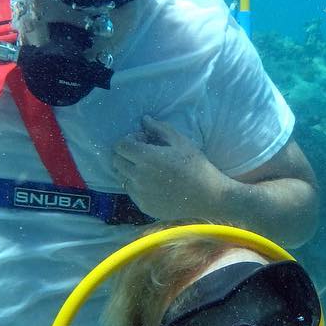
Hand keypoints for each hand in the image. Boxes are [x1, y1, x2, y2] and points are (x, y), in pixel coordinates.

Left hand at [112, 116, 226, 220]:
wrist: (209, 196)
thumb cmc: (196, 166)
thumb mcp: (181, 142)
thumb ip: (159, 129)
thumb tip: (144, 119)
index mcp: (147, 158)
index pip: (120, 146)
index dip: (129, 140)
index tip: (144, 141)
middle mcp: (139, 177)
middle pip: (116, 161)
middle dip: (126, 154)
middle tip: (144, 154)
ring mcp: (140, 193)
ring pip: (122, 177)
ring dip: (130, 170)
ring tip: (150, 170)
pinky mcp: (144, 206)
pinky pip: (132, 192)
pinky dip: (138, 185)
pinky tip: (156, 184)